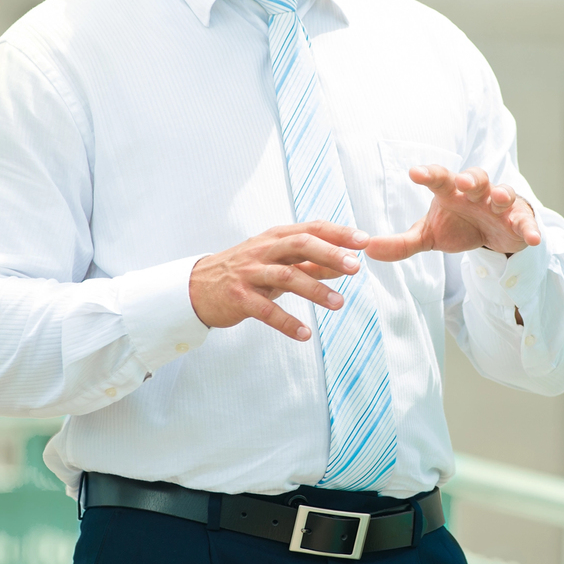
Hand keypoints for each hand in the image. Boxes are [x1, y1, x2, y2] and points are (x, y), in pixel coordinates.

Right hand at [189, 221, 367, 341]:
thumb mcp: (278, 261)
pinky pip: (265, 310)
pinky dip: (286, 322)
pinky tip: (304, 334)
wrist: (198, 287)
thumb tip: (347, 264)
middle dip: (330, 255)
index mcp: (276, 237)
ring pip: (286, 276)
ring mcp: (250, 273)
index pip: (312, 229)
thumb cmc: (247, 271)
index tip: (365, 241)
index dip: (339, 234)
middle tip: (356, 268)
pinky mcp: (239, 297)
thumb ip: (311, 263)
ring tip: (339, 304)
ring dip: (314, 290)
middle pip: (300, 245)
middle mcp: (264, 251)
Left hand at [362, 166, 541, 260]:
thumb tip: (366, 250)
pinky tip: (533, 238)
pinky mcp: (519, 221)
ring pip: (502, 193)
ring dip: (501, 194)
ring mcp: (500, 205)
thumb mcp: (428, 235)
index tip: (414, 173)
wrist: (492, 235)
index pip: (439, 178)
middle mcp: (476, 193)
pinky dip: (530, 228)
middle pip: (474, 177)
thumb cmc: (457, 225)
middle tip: (461, 181)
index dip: (428, 174)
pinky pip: (525, 222)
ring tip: (499, 199)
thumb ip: (401, 244)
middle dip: (469, 177)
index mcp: (451, 192)